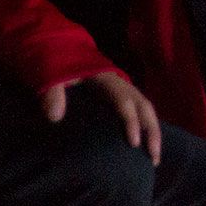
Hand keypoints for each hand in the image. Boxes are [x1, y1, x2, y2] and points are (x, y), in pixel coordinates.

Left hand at [41, 72, 162, 164]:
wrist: (59, 47)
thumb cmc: (57, 62)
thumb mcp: (51, 74)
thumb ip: (53, 93)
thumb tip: (55, 117)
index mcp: (106, 77)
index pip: (124, 100)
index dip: (131, 120)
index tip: (134, 143)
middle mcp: (119, 82)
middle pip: (143, 105)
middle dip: (152, 130)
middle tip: (154, 158)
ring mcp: (121, 87)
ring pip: (145, 108)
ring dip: (153, 132)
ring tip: (154, 159)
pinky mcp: (118, 95)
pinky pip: (139, 110)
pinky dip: (146, 127)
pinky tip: (145, 147)